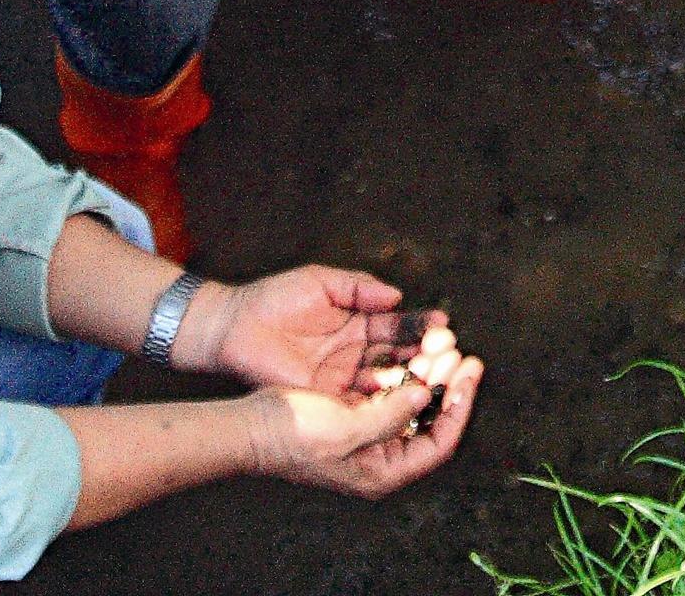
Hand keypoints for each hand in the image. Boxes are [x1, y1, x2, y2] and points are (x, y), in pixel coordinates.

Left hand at [194, 264, 446, 402]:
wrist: (233, 328)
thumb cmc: (273, 299)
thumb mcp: (321, 283)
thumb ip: (359, 288)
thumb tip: (397, 296)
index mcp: (359, 323)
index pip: (399, 327)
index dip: (422, 328)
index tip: (445, 326)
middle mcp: (357, 352)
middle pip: (400, 357)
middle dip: (426, 357)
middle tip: (450, 356)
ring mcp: (344, 377)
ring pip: (387, 381)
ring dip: (411, 381)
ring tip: (436, 378)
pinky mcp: (327, 397)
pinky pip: (362, 402)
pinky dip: (384, 402)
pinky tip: (404, 400)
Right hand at [244, 350, 482, 499]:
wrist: (249, 428)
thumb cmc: (293, 435)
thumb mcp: (346, 428)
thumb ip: (389, 415)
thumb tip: (425, 395)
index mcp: (383, 472)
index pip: (439, 443)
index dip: (459, 407)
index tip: (469, 372)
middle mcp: (381, 457)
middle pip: (431, 421)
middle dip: (448, 385)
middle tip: (461, 352)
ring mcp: (369, 437)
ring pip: (414, 404)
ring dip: (429, 374)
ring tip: (442, 345)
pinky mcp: (356, 417)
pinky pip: (393, 394)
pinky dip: (406, 373)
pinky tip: (413, 350)